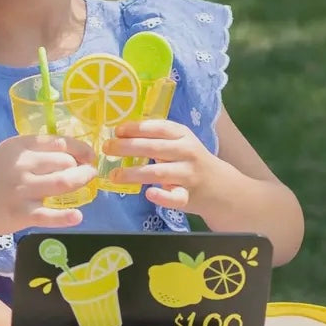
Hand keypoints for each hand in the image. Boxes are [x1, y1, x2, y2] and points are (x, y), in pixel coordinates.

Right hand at [0, 134, 96, 241]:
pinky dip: (66, 217)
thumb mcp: (6, 155)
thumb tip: (68, 152)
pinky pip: (50, 215)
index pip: (58, 142)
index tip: (89, 155)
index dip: (80, 148)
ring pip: (63, 183)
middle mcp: (21, 165)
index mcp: (18, 146)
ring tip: (88, 183)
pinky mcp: (21, 214)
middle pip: (64, 161)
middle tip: (88, 172)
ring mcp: (22, 190)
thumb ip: (32, 152)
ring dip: (81, 182)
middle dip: (81, 166)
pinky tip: (78, 216)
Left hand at [103, 119, 224, 210]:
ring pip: (159, 173)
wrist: (219, 186)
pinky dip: (162, 197)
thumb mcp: (179, 142)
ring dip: (134, 173)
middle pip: (154, 148)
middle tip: (107, 149)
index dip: (137, 128)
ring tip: (114, 176)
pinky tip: (148, 194)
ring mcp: (188, 175)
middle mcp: (187, 152)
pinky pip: (174, 197)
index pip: (158, 128)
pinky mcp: (188, 196)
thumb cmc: (189, 160)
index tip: (117, 130)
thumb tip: (120, 134)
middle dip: (128, 147)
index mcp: (182, 135)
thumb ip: (156, 138)